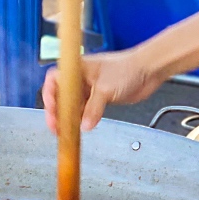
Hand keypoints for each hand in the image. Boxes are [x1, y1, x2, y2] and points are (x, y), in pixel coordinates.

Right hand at [41, 49, 164, 133]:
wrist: (148, 70)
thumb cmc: (127, 69)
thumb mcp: (105, 89)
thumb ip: (93, 109)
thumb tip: (84, 126)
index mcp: (77, 68)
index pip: (54, 79)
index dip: (49, 94)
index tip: (51, 109)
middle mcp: (80, 77)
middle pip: (60, 94)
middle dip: (56, 110)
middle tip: (55, 126)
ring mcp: (89, 87)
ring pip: (72, 104)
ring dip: (68, 117)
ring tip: (64, 131)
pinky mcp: (98, 97)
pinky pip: (84, 109)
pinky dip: (81, 119)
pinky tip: (79, 128)